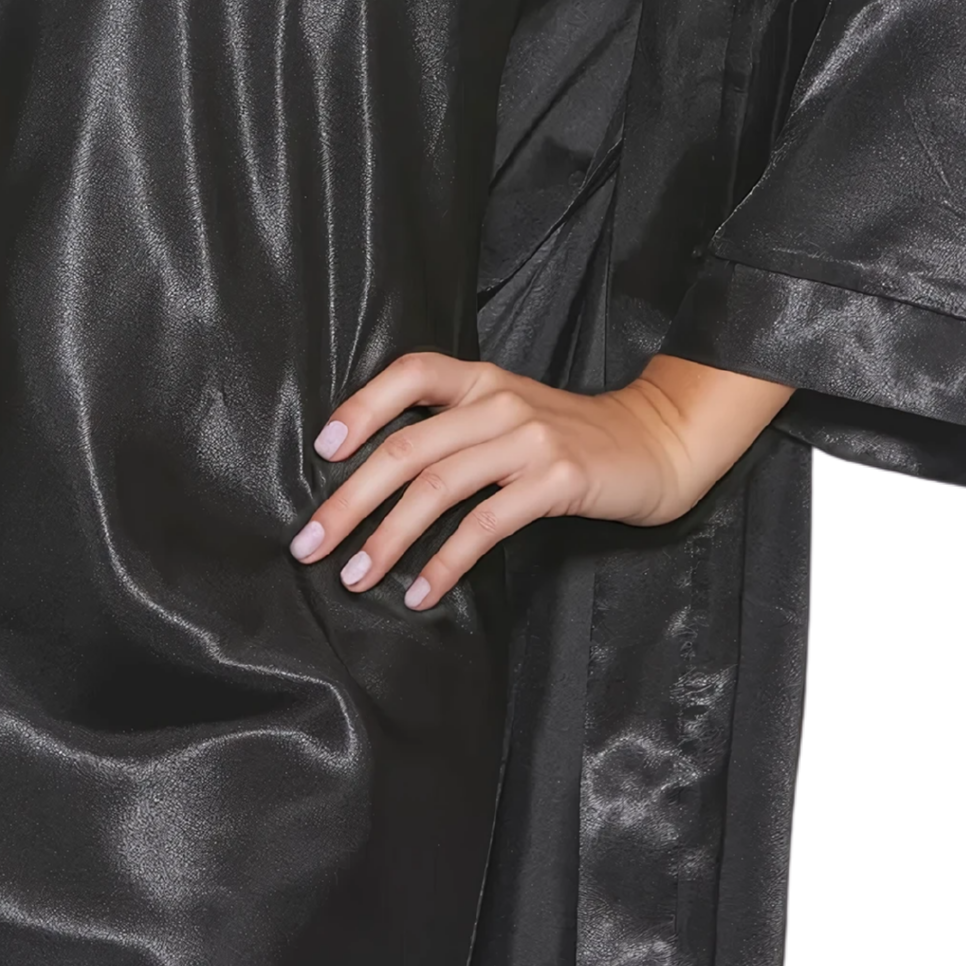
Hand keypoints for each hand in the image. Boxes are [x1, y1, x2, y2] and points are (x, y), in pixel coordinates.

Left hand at [289, 350, 791, 607]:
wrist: (655, 444)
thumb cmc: (569, 437)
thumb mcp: (509, 414)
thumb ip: (454, 428)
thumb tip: (373, 475)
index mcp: (481, 381)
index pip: (410, 373)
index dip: (360, 406)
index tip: (322, 450)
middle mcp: (499, 403)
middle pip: (407, 447)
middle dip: (350, 499)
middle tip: (310, 543)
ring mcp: (529, 440)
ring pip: (438, 487)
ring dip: (388, 538)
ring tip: (355, 576)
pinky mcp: (556, 480)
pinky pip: (486, 525)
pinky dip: (446, 562)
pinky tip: (422, 592)